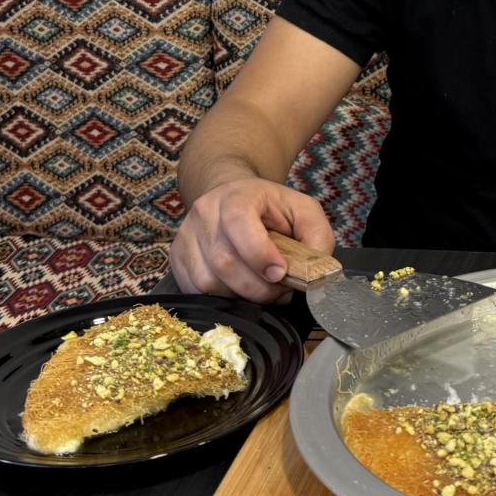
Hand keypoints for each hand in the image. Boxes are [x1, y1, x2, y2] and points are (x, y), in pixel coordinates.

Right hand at [170, 177, 336, 303]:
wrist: (231, 197)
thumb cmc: (270, 208)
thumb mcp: (303, 210)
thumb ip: (317, 236)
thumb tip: (314, 270)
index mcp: (236, 196)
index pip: (238, 223)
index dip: (259, 254)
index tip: (280, 273)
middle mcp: (205, 213)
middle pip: (224, 262)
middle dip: (258, 287)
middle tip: (279, 290)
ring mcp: (186, 236)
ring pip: (208, 282)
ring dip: (241, 296)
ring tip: (262, 291)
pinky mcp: (178, 258)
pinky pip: (195, 291)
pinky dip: (221, 299)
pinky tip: (239, 290)